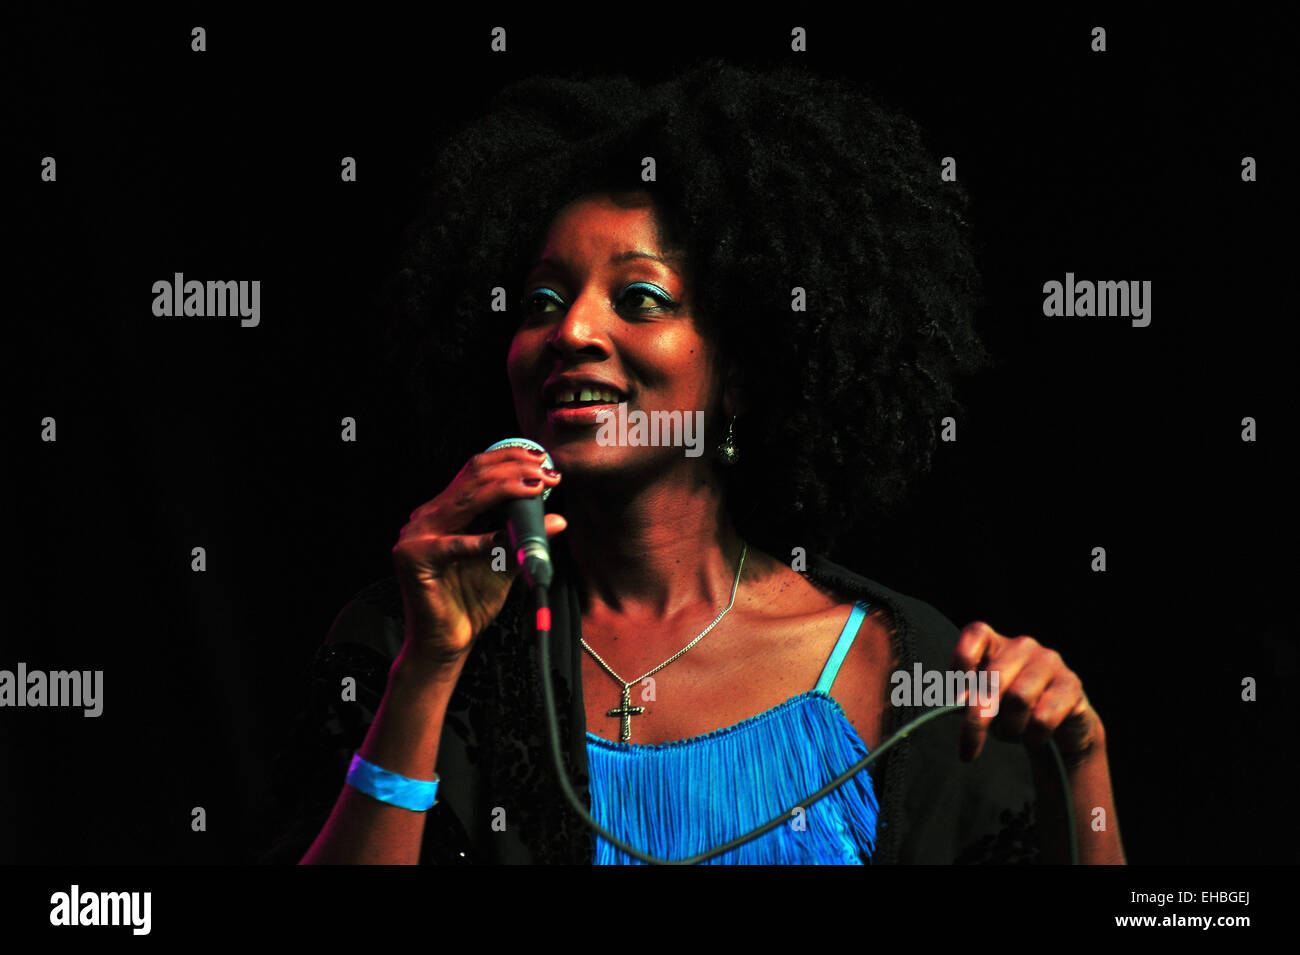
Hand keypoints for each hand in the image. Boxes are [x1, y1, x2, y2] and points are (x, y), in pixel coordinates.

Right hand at [391, 446, 565, 668]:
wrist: (446, 641)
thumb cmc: (471, 600)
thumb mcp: (505, 562)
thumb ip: (524, 539)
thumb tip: (558, 520)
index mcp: (444, 511)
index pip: (476, 471)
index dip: (509, 459)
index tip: (543, 459)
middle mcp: (428, 516)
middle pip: (473, 479)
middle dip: (514, 470)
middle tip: (547, 473)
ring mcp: (416, 535)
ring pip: (467, 502)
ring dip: (506, 490)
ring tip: (536, 486)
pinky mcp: (414, 558)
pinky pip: (455, 545)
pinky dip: (483, 541)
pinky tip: (505, 536)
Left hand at [951, 622, 1104, 767]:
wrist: (1059, 728)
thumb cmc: (1011, 710)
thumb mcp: (983, 702)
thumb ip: (966, 699)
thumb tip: (955, 703)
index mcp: (996, 643)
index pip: (976, 634)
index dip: (962, 662)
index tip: (956, 698)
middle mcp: (1023, 646)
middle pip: (993, 679)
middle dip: (977, 719)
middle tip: (969, 746)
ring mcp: (1050, 662)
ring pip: (1018, 698)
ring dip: (1009, 727)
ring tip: (1011, 732)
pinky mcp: (1071, 685)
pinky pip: (1043, 717)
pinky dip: (1032, 736)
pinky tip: (1034, 737)